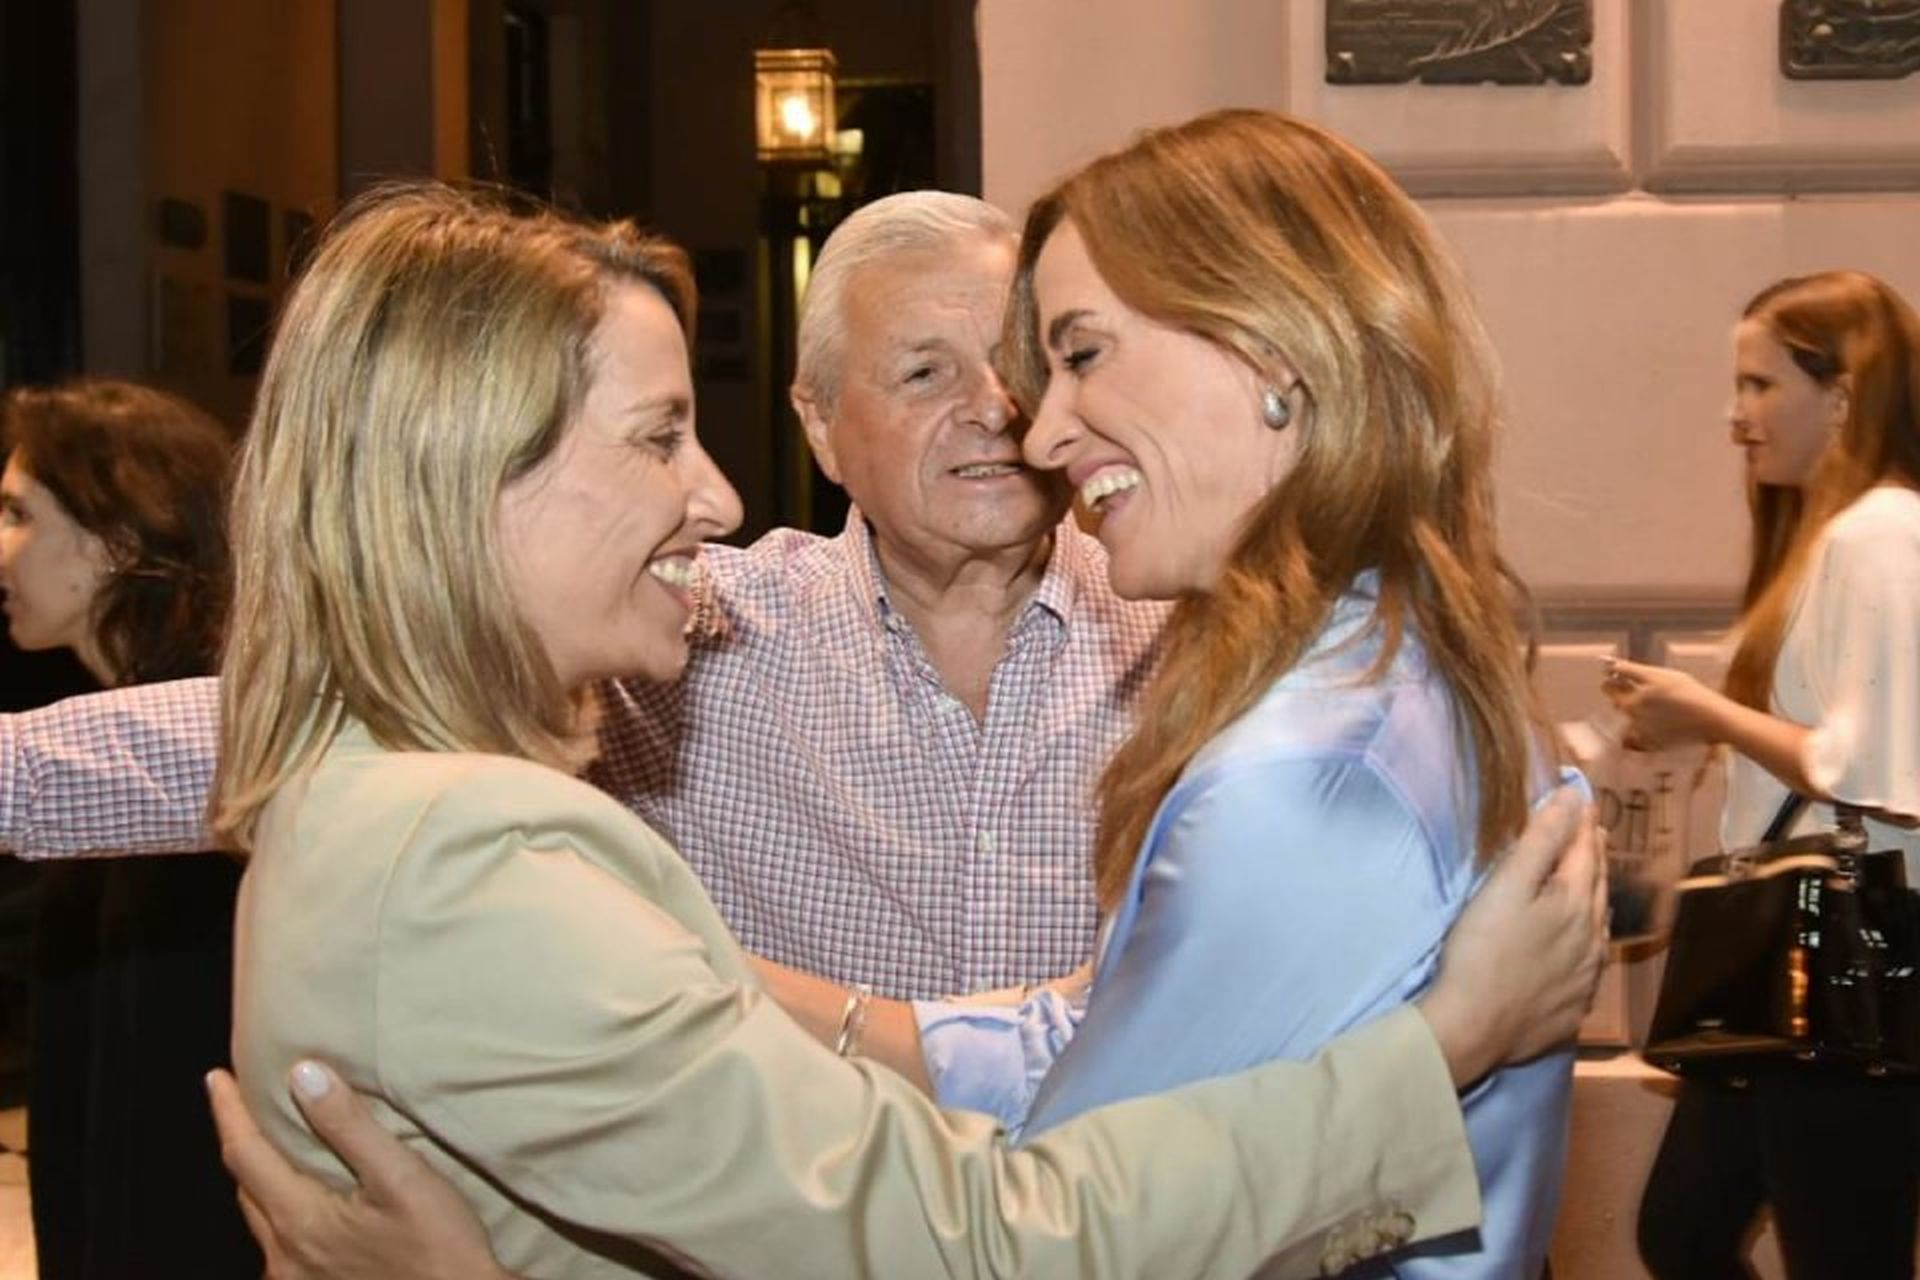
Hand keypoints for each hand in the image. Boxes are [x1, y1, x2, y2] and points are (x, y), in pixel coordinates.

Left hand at [206, 1063, 512, 1279]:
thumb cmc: (438, 1248)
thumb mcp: (401, 1177)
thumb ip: (350, 1126)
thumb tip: (304, 1074)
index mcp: (298, 1219)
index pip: (245, 1154)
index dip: (228, 1112)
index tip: (218, 1078)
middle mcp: (284, 1254)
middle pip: (246, 1187)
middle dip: (241, 1142)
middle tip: (243, 1105)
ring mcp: (295, 1279)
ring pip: (261, 1218)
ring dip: (260, 1178)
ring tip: (272, 1146)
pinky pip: (279, 1243)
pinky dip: (279, 1208)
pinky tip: (302, 1201)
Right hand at [1417, 787, 1607, 1087]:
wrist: (1473, 1027)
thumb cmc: (1482, 949)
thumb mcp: (1506, 885)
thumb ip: (1542, 839)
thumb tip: (1574, 796)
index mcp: (1575, 904)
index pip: (1585, 852)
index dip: (1582, 823)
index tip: (1582, 798)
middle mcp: (1592, 939)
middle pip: (1597, 888)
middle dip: (1594, 857)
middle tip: (1592, 834)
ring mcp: (1586, 978)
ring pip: (1598, 929)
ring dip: (1594, 900)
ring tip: (1589, 884)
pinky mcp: (1573, 1009)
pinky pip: (1589, 967)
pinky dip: (1586, 944)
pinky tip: (1577, 949)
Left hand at [1602, 658, 1721, 749]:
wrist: (1711, 719)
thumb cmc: (1685, 692)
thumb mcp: (1656, 675)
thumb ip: (1629, 670)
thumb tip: (1606, 663)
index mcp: (1628, 704)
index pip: (1608, 688)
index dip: (1614, 678)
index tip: (1624, 674)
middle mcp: (1632, 723)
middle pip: (1620, 703)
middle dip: (1627, 693)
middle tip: (1647, 686)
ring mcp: (1645, 737)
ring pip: (1634, 718)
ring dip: (1641, 709)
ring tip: (1663, 702)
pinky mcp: (1658, 746)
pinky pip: (1648, 733)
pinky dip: (1654, 724)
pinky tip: (1670, 717)